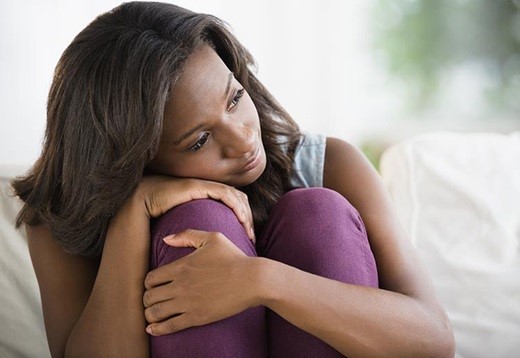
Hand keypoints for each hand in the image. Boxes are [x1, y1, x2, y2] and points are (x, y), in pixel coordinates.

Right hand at [136, 176, 254, 241]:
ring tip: (249, 232)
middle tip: (252, 237)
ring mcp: (204, 186)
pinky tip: (240, 220)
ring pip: (235, 196)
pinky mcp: (199, 187)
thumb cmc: (158, 216)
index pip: (234, 203)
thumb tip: (206, 251)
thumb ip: (197, 231)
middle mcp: (208, 188)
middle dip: (249, 217)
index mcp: (206, 195)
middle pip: (239, 199)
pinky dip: (235, 206)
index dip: (244, 218)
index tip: (248, 237)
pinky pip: (224, 194)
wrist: (141, 202)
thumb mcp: (184, 225)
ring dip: (245, 214)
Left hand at [143, 229, 259, 335]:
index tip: (153, 286)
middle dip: (146, 299)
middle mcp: (180, 285)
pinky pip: (170, 326)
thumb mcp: (212, 238)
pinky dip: (158, 329)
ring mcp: (188, 302)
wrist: (252, 280)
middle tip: (152, 300)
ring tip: (152, 314)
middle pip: (148, 296)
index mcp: (181, 266)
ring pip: (155, 312)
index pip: (150, 278)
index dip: (148, 283)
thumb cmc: (234, 257)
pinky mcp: (197, 317)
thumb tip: (166, 238)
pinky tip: (152, 329)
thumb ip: (187, 235)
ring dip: (149, 314)